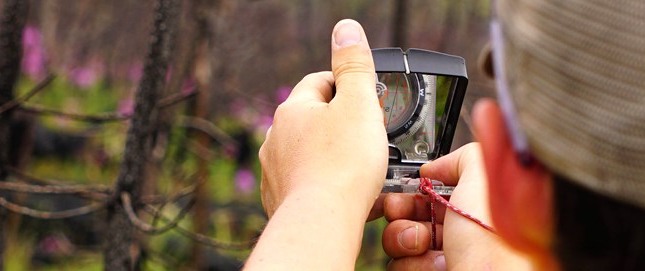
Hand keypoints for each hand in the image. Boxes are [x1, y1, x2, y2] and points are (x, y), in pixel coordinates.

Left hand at [258, 19, 386, 216]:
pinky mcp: (279, 198)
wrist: (320, 221)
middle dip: (341, 124)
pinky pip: (306, 183)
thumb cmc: (342, 165)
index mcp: (293, 109)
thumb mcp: (358, 104)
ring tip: (361, 168)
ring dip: (332, 156)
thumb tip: (346, 30)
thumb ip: (354, 65)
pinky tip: (345, 193)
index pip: (320, 82)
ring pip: (309, 153)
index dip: (348, 86)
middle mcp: (275, 137)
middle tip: (370, 136)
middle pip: (314, 119)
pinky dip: (324, 184)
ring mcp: (274, 169)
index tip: (368, 99)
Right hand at [381, 143, 528, 269]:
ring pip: (398, 241)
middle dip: (400, 211)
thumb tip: (435, 167)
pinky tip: (434, 265)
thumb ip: (462, 157)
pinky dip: (411, 264)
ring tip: (424, 244)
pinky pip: (400, 266)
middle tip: (403, 213)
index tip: (406, 188)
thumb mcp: (483, 176)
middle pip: (407, 214)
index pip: (428, 192)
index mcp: (469, 206)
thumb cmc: (494, 237)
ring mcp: (441, 256)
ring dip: (403, 239)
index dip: (412, 188)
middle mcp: (456, 232)